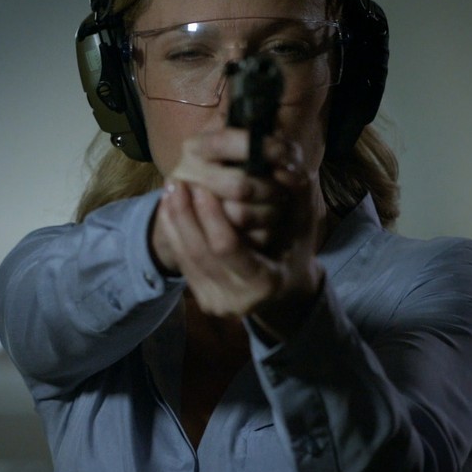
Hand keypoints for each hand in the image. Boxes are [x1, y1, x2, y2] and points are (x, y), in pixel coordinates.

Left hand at [149, 128, 324, 325]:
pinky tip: (168, 208)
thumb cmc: (296, 250)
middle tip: (175, 181)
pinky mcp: (204, 301)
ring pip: (186, 258)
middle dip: (185, 215)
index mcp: (265, 282)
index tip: (200, 186)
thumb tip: (281, 168)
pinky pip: (182, 262)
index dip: (211, 216)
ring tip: (169, 189)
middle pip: (199, 253)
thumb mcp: (303, 224)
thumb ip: (297, 195)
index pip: (227, 247)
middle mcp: (238, 300)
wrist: (285, 292)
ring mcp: (217, 303)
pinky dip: (173, 233)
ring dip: (174, 221)